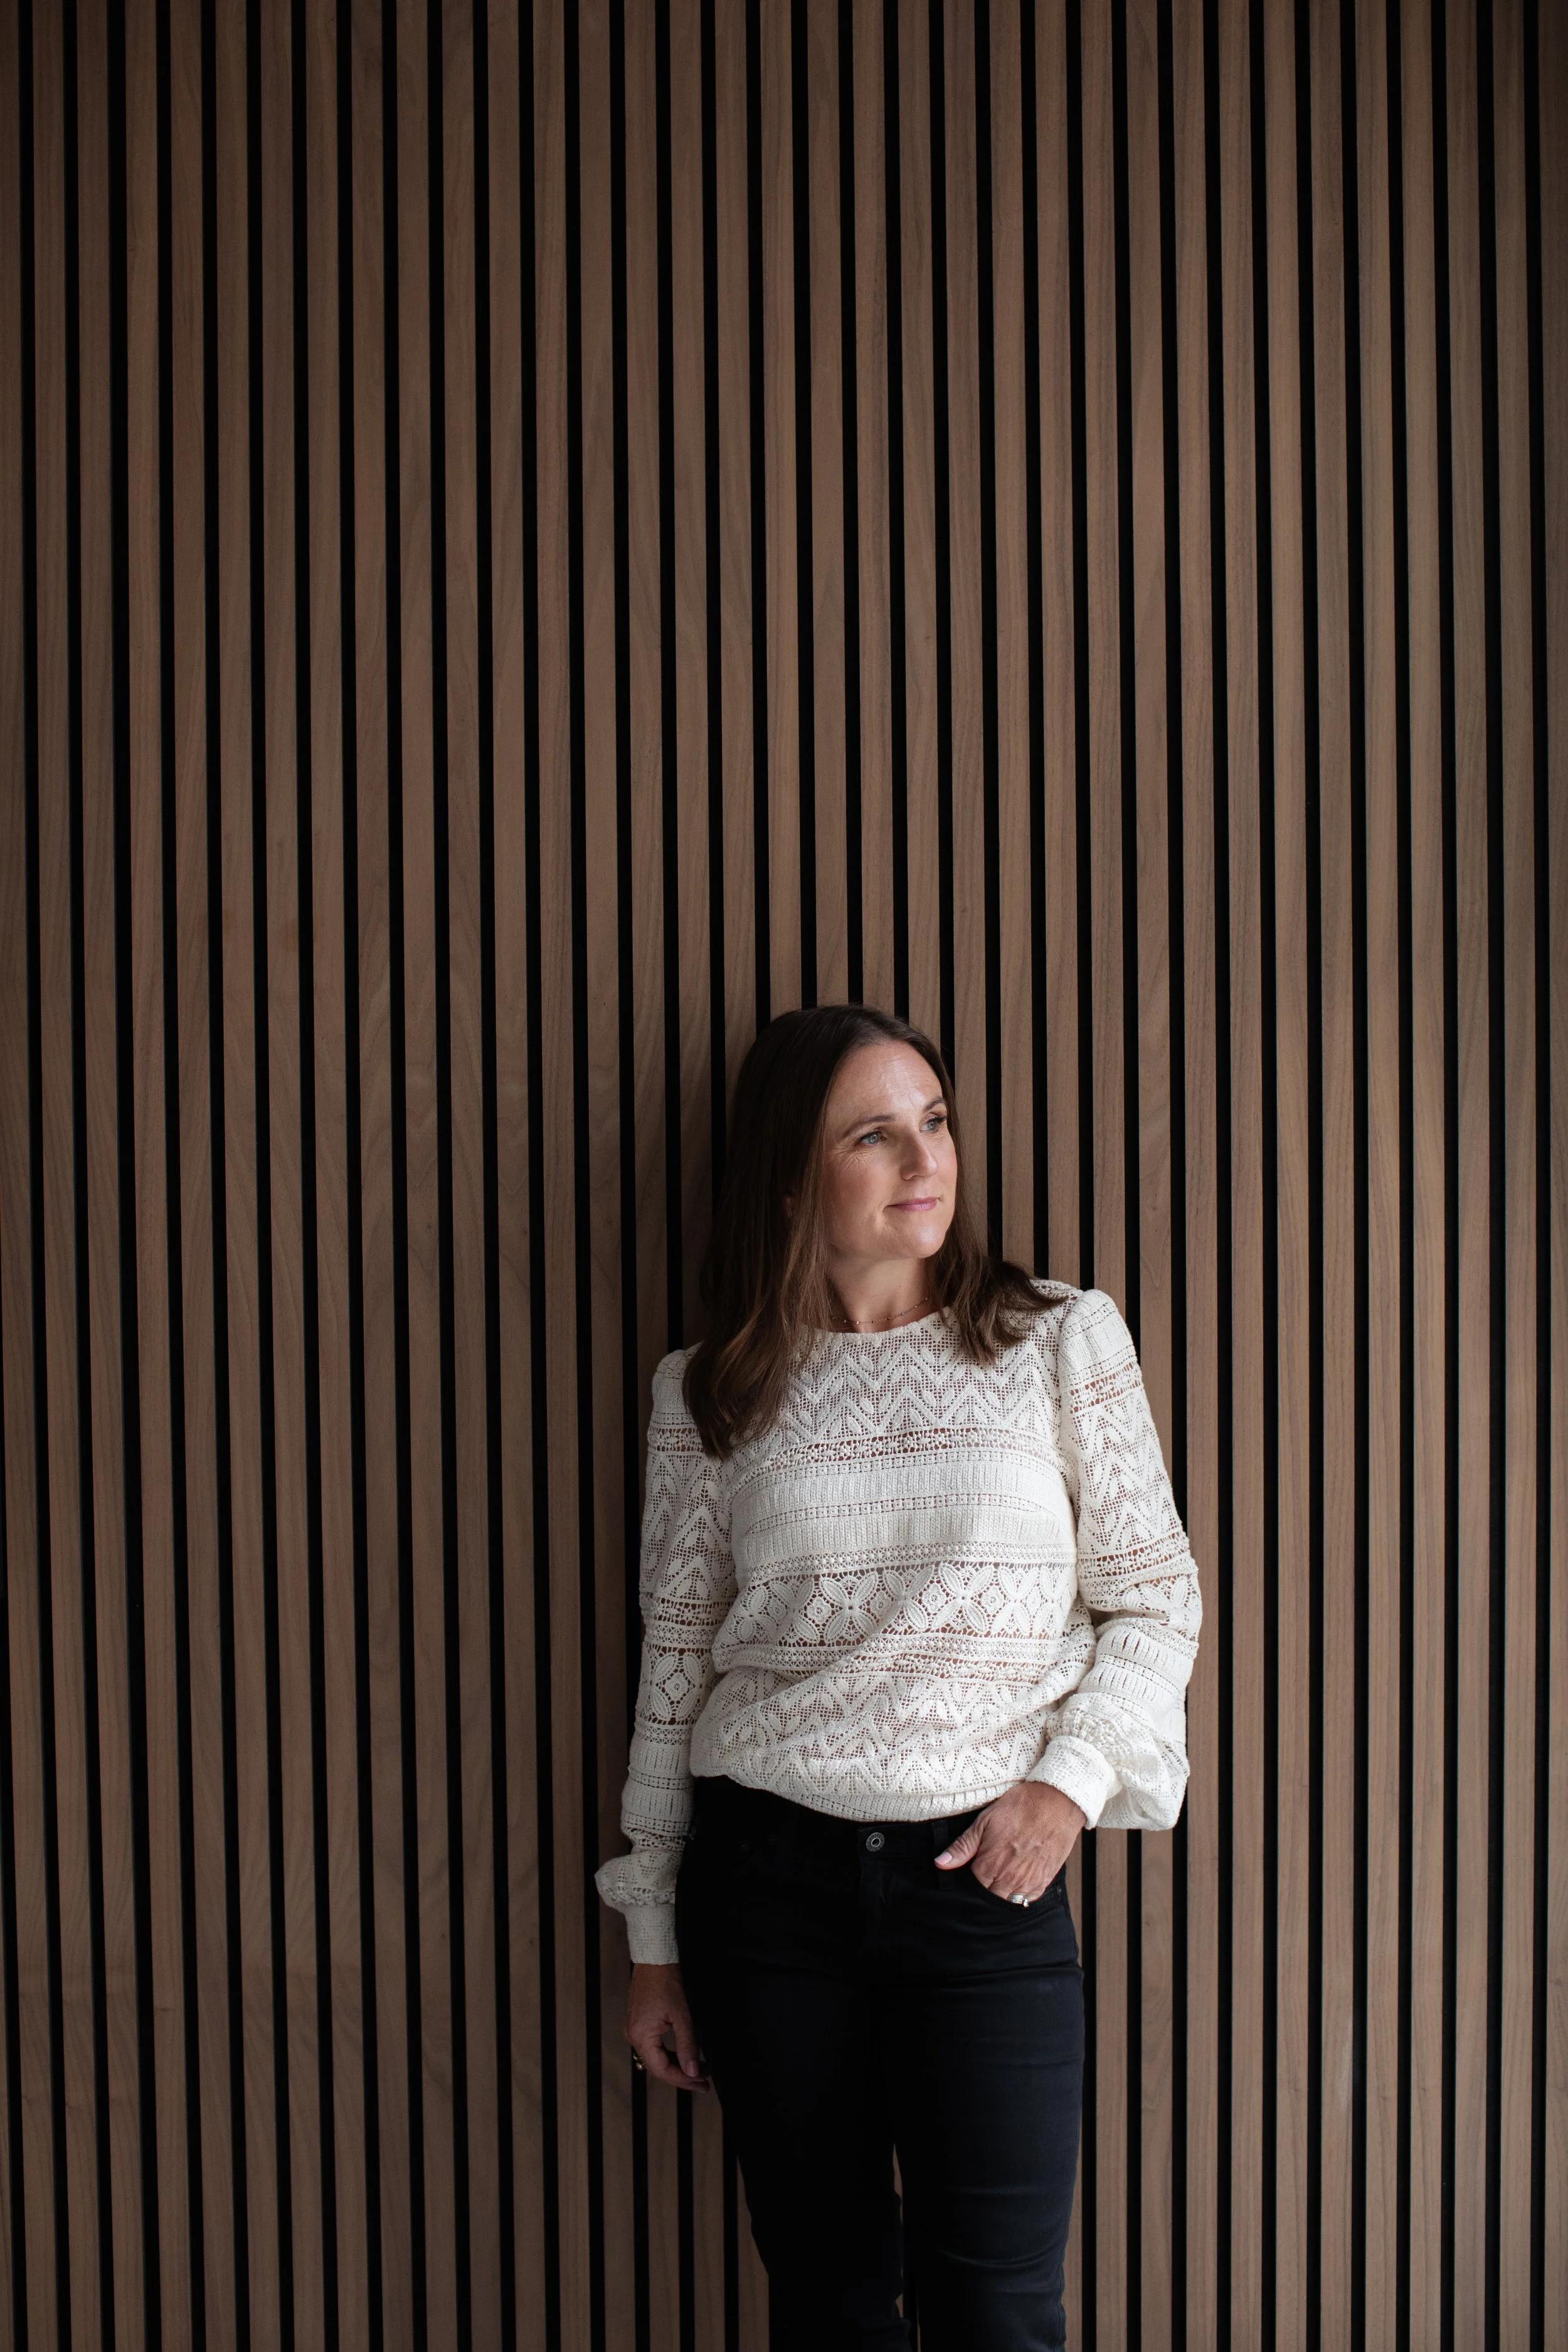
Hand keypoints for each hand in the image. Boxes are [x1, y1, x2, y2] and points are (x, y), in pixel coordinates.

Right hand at [624, 1962, 711, 2091]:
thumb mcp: (682, 2016)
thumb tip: (693, 2072)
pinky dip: (669, 2054)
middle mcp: (633, 2037)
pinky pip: (653, 2048)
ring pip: (656, 2058)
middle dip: (682, 2076)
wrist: (654, 1959)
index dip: (682, 2080)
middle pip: (658, 2067)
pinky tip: (684, 2056)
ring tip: (699, 2070)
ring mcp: (634, 2030)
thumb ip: (688, 2045)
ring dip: (677, 2066)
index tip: (701, 2084)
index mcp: (641, 2036)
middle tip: (704, 2082)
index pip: (662, 2070)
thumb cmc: (667, 1982)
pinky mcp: (638, 2024)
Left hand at [934, 1779, 1086, 1901]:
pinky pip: (1028, 1900)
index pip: (971, 1889)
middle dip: (984, 1890)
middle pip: (989, 1899)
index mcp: (990, 1865)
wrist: (1057, 1802)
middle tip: (986, 1874)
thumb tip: (941, 1863)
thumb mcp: (985, 1821)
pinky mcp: (1045, 1880)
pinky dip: (1020, 1895)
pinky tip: (1017, 1881)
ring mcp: (1028, 1882)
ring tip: (1000, 1878)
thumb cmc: (1021, 1806)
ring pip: (1008, 1903)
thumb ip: (963, 1846)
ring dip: (1001, 1894)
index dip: (968, 1882)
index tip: (969, 1873)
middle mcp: (1009, 1879)